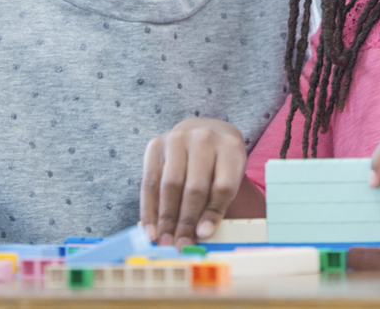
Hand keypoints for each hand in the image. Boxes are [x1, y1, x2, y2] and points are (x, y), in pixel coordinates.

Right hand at [140, 118, 246, 247]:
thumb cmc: (218, 164)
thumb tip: (201, 234)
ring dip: (166, 218)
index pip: (222, 185)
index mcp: (230, 148)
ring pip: (170, 184)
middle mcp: (204, 138)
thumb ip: (219, 203)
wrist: (202, 133)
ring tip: (165, 241)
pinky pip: (149, 182)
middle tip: (181, 245)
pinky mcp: (156, 145)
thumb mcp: (229, 177)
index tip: (203, 235)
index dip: (212, 213)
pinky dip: (149, 209)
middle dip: (186, 220)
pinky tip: (151, 229)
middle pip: (194, 186)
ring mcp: (178, 139)